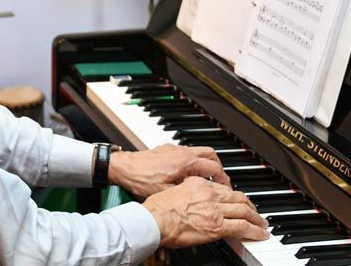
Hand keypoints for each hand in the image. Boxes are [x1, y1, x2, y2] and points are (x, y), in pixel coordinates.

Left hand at [108, 144, 228, 198]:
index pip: (215, 168)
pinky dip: (194, 161)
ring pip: (200, 151)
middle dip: (219, 168)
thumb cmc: (141, 180)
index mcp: (186, 162)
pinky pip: (188, 151)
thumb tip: (201, 201)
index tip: (226, 189)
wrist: (124, 168)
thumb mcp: (168, 193)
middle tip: (220, 182)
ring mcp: (175, 148)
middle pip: (211, 154)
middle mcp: (182, 152)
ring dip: (207, 163)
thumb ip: (187, 194)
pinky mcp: (167, 149)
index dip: (223, 180)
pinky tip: (189, 173)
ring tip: (206, 178)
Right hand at [142, 176, 268, 247]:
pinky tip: (260, 234)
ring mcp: (215, 209)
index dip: (235, 196)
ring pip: (245, 211)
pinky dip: (255, 230)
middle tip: (256, 213)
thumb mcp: (174, 191)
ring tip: (262, 225)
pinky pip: (243, 226)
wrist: (154, 219)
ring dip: (257, 219)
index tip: (239, 202)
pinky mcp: (217, 225)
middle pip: (238, 197)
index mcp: (199, 183)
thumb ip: (188, 192)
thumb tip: (194, 201)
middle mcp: (210, 193)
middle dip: (251, 206)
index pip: (224, 189)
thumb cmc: (157, 209)